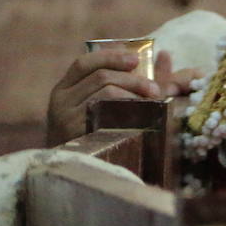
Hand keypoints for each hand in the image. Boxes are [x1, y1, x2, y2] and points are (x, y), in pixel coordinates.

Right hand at [45, 49, 162, 146]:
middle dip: (133, 79)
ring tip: (152, 102)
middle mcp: (60, 100)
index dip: (111, 56)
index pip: (84, 62)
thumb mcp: (106, 102)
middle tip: (155, 89)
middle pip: (100, 76)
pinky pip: (106, 115)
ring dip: (134, 94)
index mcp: (65, 88)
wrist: (76, 170)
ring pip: (105, 93)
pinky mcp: (76, 134)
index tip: (136, 59)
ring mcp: (65, 117)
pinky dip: (127, 111)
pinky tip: (140, 117)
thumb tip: (165, 55)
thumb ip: (136, 79)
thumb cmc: (96, 132)